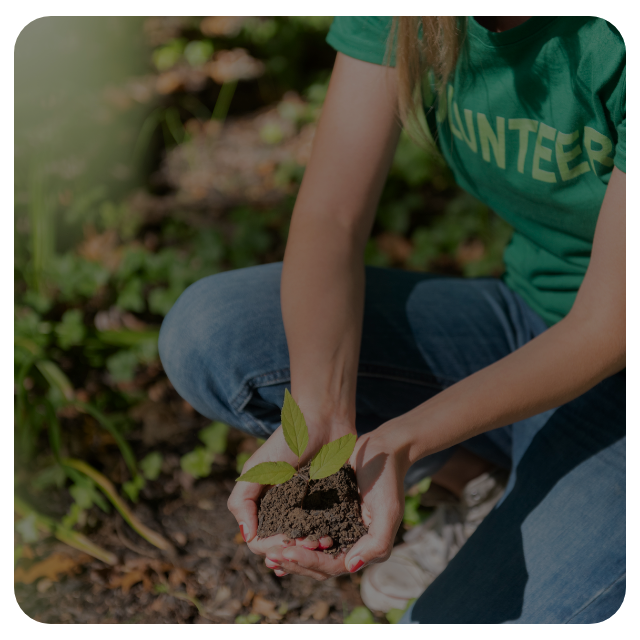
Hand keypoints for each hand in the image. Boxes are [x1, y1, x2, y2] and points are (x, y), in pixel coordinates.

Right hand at [227, 419, 354, 574]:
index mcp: (264, 507)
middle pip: (285, 549)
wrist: (323, 421)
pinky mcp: (333, 507)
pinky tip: (332, 539)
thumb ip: (242, 501)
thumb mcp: (257, 469)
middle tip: (308, 543)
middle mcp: (285, 514)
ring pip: (307, 546)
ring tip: (322, 542)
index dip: (271, 548)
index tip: (285, 541)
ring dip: (312, 550)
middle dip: (294, 552)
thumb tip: (246, 537)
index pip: (261, 542)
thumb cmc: (286, 443)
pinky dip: (329, 540)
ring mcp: (310, 512)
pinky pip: (330, 532)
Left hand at [265, 428, 406, 578]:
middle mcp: (348, 543)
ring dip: (290, 553)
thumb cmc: (387, 479)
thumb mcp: (389, 511)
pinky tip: (276, 533)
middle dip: (294, 562)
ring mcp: (336, 528)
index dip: (308, 562)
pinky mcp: (326, 513)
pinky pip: (306, 530)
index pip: (332, 566)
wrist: (382, 451)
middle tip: (270, 557)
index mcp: (363, 548)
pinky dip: (292, 535)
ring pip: (309, 551)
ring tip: (268, 552)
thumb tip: (351, 566)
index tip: (286, 552)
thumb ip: (377, 543)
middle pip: (318, 565)